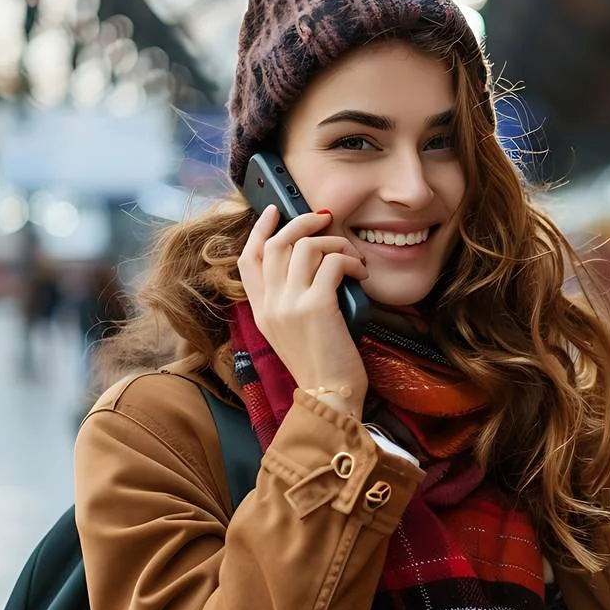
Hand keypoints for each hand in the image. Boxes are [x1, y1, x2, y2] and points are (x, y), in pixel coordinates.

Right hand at [237, 206, 369, 416]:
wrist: (329, 396)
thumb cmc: (320, 365)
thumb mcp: (292, 332)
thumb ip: (289, 301)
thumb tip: (310, 264)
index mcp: (261, 310)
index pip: (248, 258)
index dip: (260, 230)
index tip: (275, 212)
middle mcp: (270, 304)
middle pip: (277, 243)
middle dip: (302, 222)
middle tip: (325, 218)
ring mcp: (290, 304)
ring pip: (306, 247)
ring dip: (335, 243)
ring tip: (352, 257)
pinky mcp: (316, 305)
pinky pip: (333, 262)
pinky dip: (350, 261)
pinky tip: (361, 275)